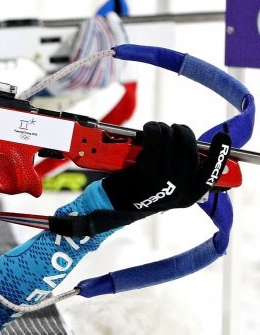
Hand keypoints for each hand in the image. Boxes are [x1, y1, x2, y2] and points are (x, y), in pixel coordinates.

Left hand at [102, 122, 230, 211]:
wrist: (112, 206)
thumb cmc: (139, 192)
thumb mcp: (167, 190)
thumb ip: (182, 175)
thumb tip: (194, 151)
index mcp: (191, 195)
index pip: (213, 174)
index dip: (220, 154)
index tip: (222, 138)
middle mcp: (182, 189)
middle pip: (190, 148)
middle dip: (181, 132)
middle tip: (172, 129)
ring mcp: (166, 180)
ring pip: (172, 140)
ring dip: (164, 128)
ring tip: (157, 128)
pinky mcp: (148, 170)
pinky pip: (155, 139)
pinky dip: (152, 129)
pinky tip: (149, 129)